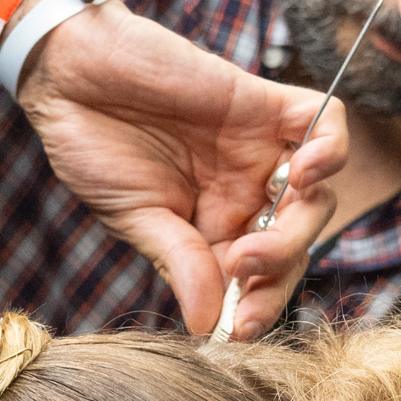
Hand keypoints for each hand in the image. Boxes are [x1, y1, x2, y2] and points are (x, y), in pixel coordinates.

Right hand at [18, 0, 342, 336]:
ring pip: (315, 195)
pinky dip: (329, 150)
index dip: (262, 304)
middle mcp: (245, 193)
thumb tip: (207, 326)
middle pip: (295, 241)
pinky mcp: (264, 104)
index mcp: (213, 229)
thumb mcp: (136, 217)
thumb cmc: (92, 145)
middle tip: (243, 269)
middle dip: (281, 269)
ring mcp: (259, 150)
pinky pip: (324, 124)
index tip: (244, 328)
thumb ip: (179, 262)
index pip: (261, 277)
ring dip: (300, 226)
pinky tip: (302, 170)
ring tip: (258, 239)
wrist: (71, 72)